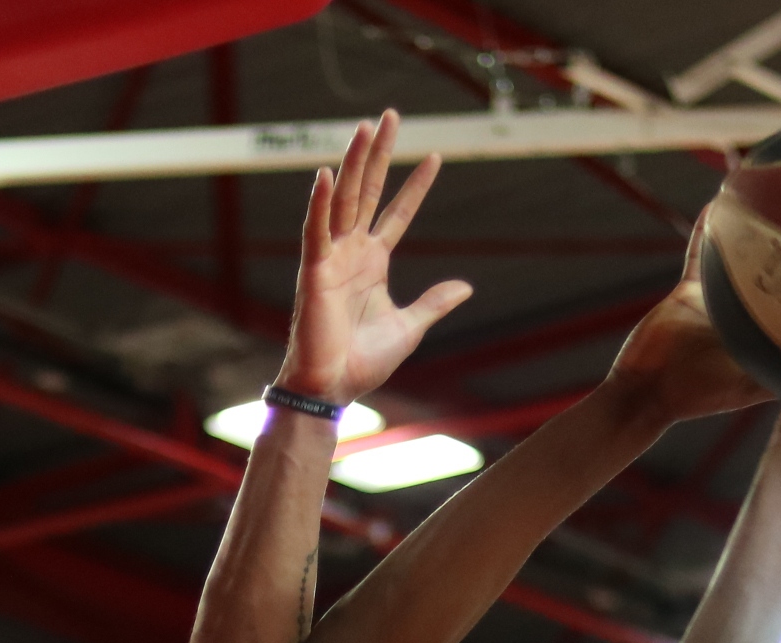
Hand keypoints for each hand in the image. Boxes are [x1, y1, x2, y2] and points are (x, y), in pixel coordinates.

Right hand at [279, 110, 472, 404]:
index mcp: (373, 263)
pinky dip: (319, 204)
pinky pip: (316, 231)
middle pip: (367, 191)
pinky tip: (325, 175)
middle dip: (379, 154)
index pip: (397, 213)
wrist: (333, 388)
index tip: (435, 156)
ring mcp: (332, 258)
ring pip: (344, 200)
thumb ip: (434, 302)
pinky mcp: (314, 272)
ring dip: (353, 163)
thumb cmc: (363, 362)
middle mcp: (352, 252)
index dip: (415, 186)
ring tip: (365, 128)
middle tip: (388, 116)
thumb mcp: (410, 326)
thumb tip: (465, 286)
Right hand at [609, 215, 771, 423]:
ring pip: (745, 256)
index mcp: (766, 336)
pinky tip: (721, 199)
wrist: (645, 391)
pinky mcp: (689, 290)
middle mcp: (748, 314)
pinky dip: (708, 227)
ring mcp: (719, 300)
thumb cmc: (696, 396)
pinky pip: (700, 251)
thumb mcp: (748, 388)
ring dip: (759, 228)